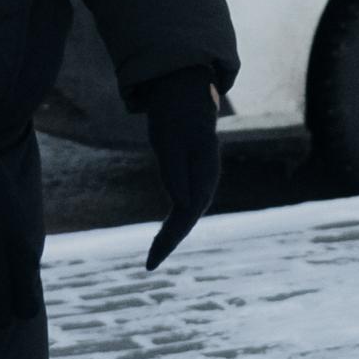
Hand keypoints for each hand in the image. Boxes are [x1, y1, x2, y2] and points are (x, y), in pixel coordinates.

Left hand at [141, 70, 221, 271]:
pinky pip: (185, 205)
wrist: (185, 94)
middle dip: (170, 241)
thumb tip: (183, 206)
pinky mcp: (194, 177)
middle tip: (150, 264)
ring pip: (188, 214)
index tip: (155, 255)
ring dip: (172, 235)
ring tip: (155, 256)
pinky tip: (164, 236)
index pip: (189, 212)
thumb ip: (176, 171)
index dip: (172, 236)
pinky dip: (174, 222)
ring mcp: (202, 179)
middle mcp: (208, 179)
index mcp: (205, 172)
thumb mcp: (169, 140)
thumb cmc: (174, 115)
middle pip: (190, 217)